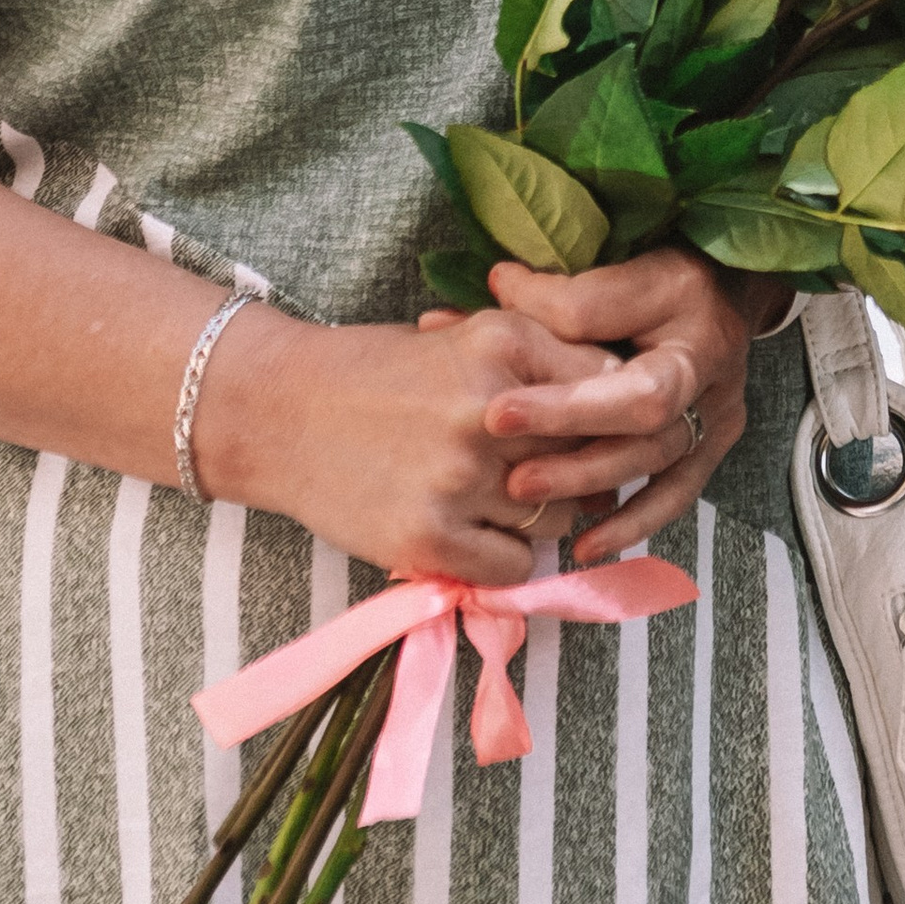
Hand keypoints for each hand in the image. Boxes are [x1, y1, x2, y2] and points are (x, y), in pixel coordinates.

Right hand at [191, 301, 627, 588]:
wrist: (278, 411)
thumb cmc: (379, 372)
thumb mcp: (465, 338)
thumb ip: (544, 360)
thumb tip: (626, 399)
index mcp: (505, 345)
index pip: (608, 396)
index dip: (609, 422)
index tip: (594, 435)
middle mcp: (491, 410)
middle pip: (590, 460)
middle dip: (580, 472)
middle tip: (545, 474)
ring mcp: (460, 477)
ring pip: (558, 518)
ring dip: (539, 517)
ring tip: (493, 498)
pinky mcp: (430, 537)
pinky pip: (515, 565)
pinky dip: (503, 556)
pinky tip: (471, 530)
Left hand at [471, 248, 764, 558]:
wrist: (725, 294)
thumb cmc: (669, 280)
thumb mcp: (626, 269)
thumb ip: (565, 290)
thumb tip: (501, 288)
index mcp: (694, 330)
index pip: (629, 368)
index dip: (567, 397)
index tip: (500, 411)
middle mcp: (712, 381)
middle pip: (643, 423)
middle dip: (571, 447)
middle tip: (510, 471)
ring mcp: (715, 420)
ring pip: (653, 462)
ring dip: (589, 482)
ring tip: (527, 497)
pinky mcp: (708, 450)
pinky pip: (674, 496)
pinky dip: (632, 522)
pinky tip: (587, 544)